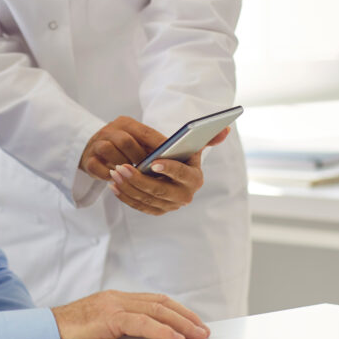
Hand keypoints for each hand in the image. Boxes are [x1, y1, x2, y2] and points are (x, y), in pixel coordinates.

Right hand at [51, 290, 209, 338]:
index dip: (178, 311)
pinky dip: (162, 330)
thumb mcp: (103, 328)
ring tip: (197, 335)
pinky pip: (141, 322)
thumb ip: (124, 328)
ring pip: (156, 310)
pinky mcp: (109, 317)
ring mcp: (114, 305)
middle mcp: (118, 298)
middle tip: (203, 331)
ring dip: (181, 323)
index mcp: (118, 300)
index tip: (195, 323)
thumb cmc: (72, 332)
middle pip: (161, 303)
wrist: (47, 329)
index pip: (156, 301)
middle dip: (186, 317)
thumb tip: (150, 338)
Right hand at [78, 116, 166, 179]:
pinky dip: (109, 175)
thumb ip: (151, 146)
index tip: (171, 155)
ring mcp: (96, 144)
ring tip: (134, 175)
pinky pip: (97, 167)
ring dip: (123, 164)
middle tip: (150, 170)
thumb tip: (174, 158)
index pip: (144, 131)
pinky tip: (118, 180)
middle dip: (139, 156)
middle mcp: (109, 130)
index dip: (158, 143)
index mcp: (125, 123)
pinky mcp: (88, 160)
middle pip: (125, 140)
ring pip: (109, 150)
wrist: (92, 150)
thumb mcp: (136, 141)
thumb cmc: (122, 148)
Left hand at [108, 127, 229, 215]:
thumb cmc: (182, 156)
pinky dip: (126, 197)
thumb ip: (208, 137)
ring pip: (147, 199)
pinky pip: (139, 206)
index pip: (182, 175)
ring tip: (115, 172)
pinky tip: (113, 185)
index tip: (154, 162)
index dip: (169, 169)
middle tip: (122, 166)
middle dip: (139, 179)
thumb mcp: (194, 146)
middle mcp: (185, 196)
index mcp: (195, 179)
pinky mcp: (158, 210)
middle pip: (160, 190)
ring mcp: (170, 206)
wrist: (173, 174)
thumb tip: (225, 128)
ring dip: (128, 187)